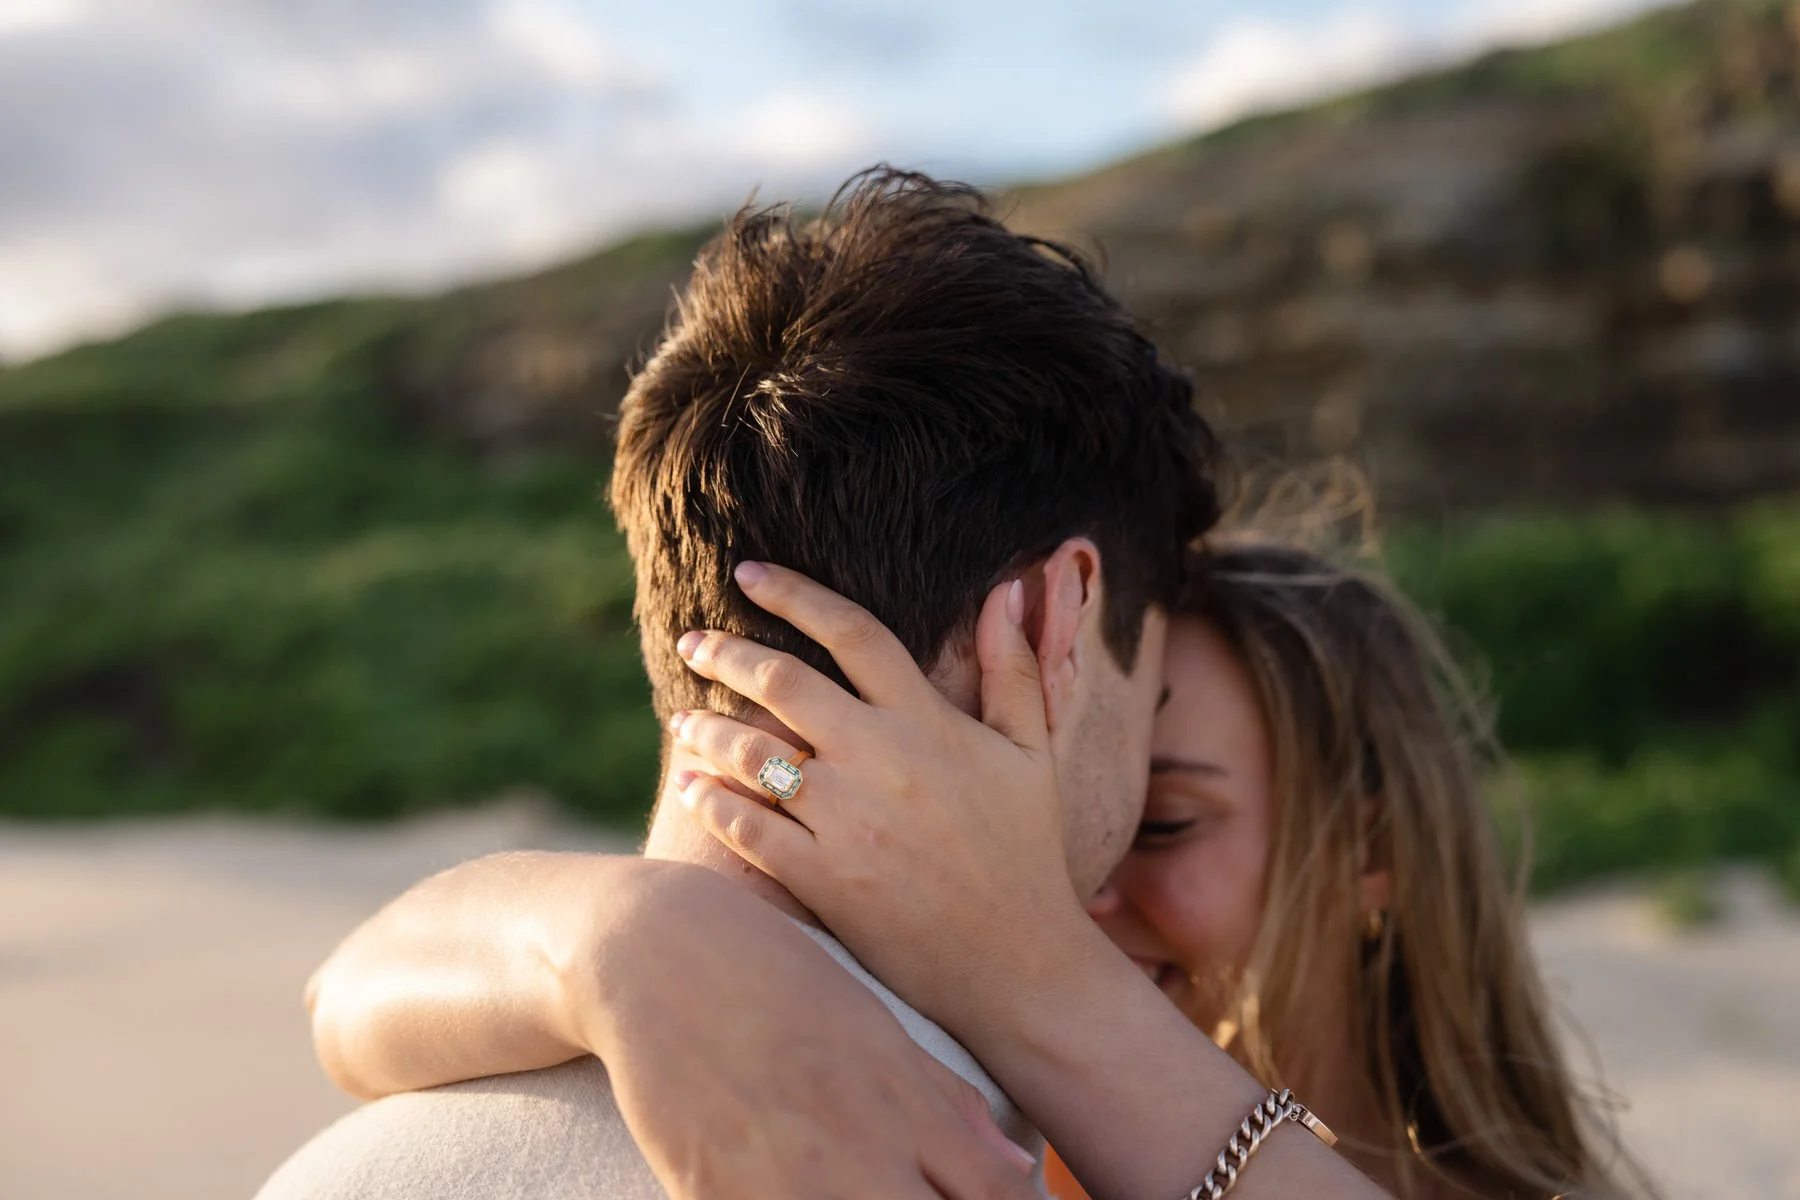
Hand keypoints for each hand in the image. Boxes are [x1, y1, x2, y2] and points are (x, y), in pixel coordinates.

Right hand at [586, 865, 1041, 1199]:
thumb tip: (1016, 1167)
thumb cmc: (776, 980)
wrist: (658, 949)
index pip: (996, 1194)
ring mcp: (782, 1180)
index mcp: (902, 1102)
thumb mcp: (872, 1027)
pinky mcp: (709, 1196)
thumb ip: (944, 1100)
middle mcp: (855, 1148)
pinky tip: (791, 1199)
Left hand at [667, 561, 1090, 1030]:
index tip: (748, 574)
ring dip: (706, 727)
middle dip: (725, 653)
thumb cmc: (1027, 854)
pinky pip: (745, 827)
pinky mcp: (821, 878)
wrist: (1017, 964)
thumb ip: (1014, 667)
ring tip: (683, 718)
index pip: (851, 631)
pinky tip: (691, 786)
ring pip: (752, 752)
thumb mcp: (1032, 752)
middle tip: (693, 641)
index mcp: (927, 721)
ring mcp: (846, 820)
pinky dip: (710, 801)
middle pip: (782, 681)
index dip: (793, 594)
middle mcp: (880, 760)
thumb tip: (1008, 589)